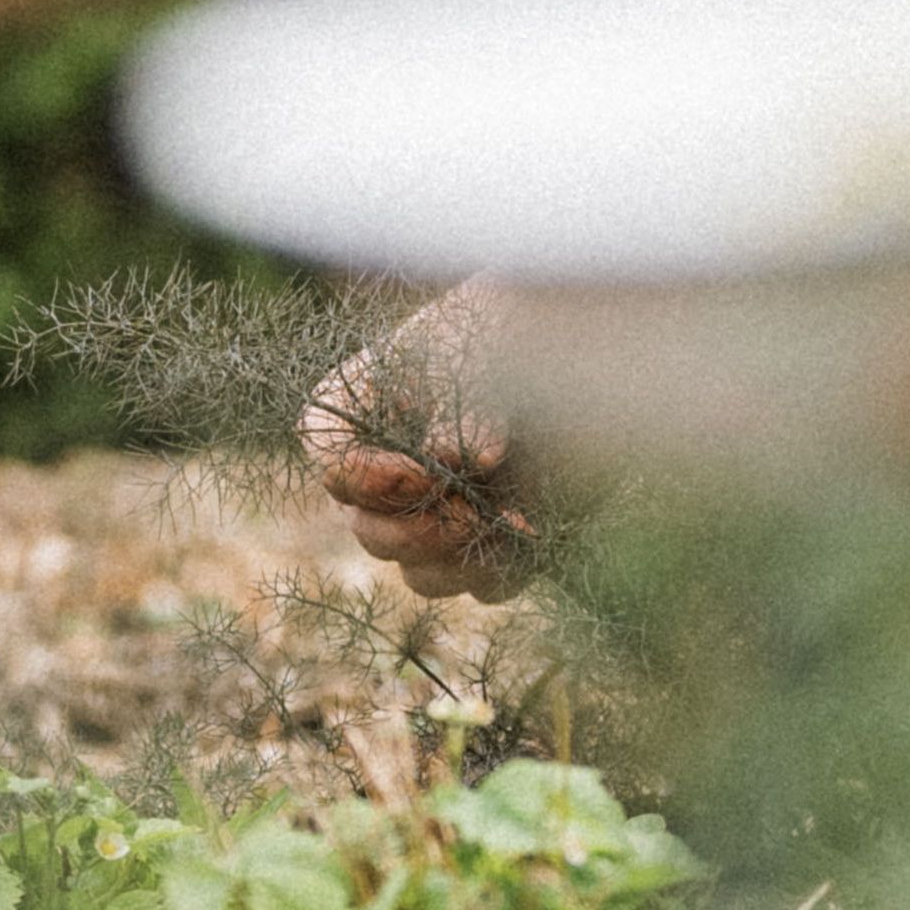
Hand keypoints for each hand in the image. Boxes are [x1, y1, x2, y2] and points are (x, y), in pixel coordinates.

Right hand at [301, 290, 546, 603]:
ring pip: (419, 573)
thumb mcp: (482, 347)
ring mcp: (443, 513)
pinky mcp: (498, 541)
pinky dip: (505, 567)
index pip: (327, 457)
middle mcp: (393, 473)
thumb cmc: (512, 325)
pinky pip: (483, 584)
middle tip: (466, 508)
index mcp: (363, 412)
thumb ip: (467, 401)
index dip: (362, 478)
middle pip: (369, 530)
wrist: (583, 339)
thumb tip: (471, 459)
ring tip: (502, 522)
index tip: (422, 471)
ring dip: (456, 558)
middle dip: (415, 529)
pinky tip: (533, 531)